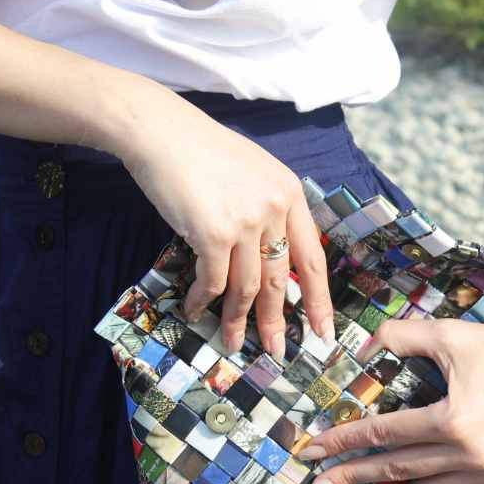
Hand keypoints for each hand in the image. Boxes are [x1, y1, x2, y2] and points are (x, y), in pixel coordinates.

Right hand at [110, 84, 332, 360]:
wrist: (160, 132)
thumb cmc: (202, 152)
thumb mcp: (253, 174)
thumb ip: (270, 212)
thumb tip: (271, 262)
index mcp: (290, 194)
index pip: (312, 260)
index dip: (319, 301)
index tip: (322, 330)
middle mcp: (274, 209)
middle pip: (280, 281)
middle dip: (278, 322)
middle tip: (277, 351)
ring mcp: (246, 222)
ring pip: (247, 288)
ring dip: (236, 320)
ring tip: (231, 343)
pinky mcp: (213, 234)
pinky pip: (212, 282)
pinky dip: (202, 301)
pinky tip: (193, 311)